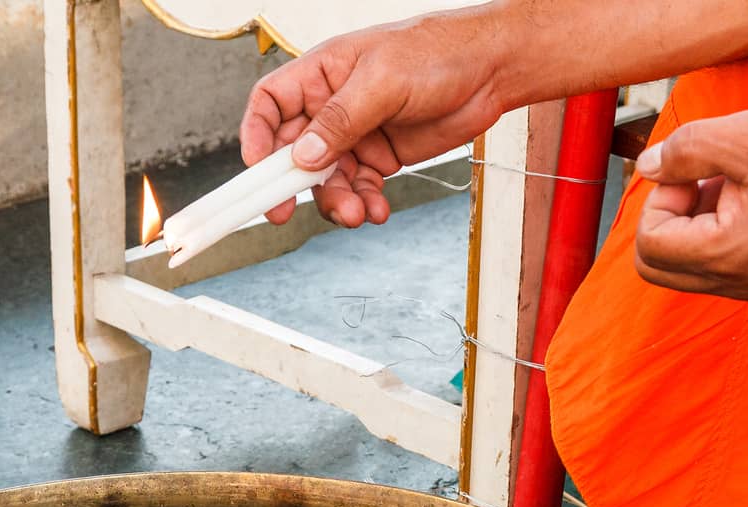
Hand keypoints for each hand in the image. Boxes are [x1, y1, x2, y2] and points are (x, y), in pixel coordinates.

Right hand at [239, 13, 506, 227]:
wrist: (492, 70)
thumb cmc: (438, 52)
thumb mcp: (383, 80)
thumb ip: (340, 120)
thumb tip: (304, 156)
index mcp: (320, 74)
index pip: (270, 105)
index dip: (255, 136)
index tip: (256, 169)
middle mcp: (331, 106)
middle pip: (292, 153)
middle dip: (292, 185)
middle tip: (286, 212)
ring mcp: (355, 134)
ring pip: (326, 180)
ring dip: (335, 201)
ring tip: (356, 212)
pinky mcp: (379, 158)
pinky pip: (358, 189)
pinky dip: (363, 204)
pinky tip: (377, 210)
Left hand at [633, 108, 747, 300]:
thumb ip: (686, 149)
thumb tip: (648, 167)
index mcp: (725, 256)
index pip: (648, 244)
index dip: (659, 200)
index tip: (693, 172)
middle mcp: (736, 284)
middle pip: (657, 265)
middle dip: (667, 217)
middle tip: (702, 180)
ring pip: (686, 265)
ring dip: (694, 223)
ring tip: (734, 183)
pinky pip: (718, 266)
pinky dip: (717, 232)